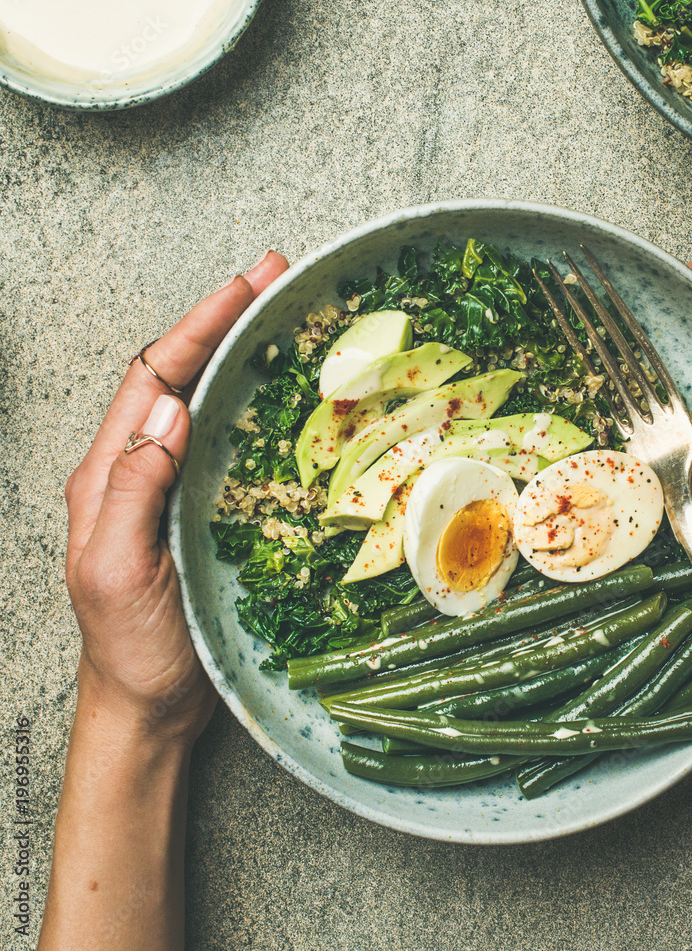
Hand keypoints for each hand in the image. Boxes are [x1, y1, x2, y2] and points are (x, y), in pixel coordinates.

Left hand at [64, 251, 289, 743]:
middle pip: (181, 374)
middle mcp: (142, 469)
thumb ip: (133, 489)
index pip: (154, 377)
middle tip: (275, 277)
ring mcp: (177, 489)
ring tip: (287, 319)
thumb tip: (171, 408)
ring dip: (243, 356)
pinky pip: (232, 446)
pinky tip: (290, 399)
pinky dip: (259, 410)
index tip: (245, 286)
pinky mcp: (208, 512)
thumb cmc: (129, 649)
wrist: (148, 707)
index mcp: (109, 474)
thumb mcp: (116, 571)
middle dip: (224, 320)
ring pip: (209, 404)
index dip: (197, 326)